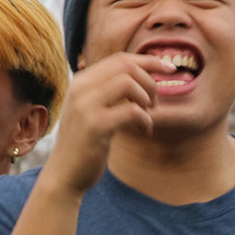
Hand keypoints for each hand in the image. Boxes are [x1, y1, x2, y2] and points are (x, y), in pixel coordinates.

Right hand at [38, 54, 170, 194]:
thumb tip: (145, 77)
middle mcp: (81, 88)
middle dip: (149, 82)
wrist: (64, 174)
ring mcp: (85, 106)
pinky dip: (145, 119)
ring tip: (147, 117)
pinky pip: (131, 111)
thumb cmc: (86, 143)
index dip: (149, 61)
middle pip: (126, 67)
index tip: (170, 69)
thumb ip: (110, 92)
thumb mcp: (94, 110)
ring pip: (129, 84)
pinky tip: (144, 131)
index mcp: (82, 82)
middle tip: (153, 104)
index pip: (120, 59)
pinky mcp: (95, 126)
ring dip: (147, 99)